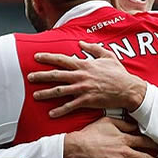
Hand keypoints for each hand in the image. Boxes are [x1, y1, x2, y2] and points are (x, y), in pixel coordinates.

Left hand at [28, 41, 146, 117]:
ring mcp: (83, 89)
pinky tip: (51, 114)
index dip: (48, 57)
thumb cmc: (118, 72)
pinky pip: (70, 106)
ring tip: (35, 95)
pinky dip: (60, 110)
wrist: (128, 89)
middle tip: (29, 77)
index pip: (62, 59)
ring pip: (59, 91)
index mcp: (84, 64)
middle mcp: (81, 76)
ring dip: (46, 93)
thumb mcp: (107, 56)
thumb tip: (81, 43)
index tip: (36, 57)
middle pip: (56, 75)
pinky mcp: (87, 101)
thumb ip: (93, 48)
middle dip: (41, 76)